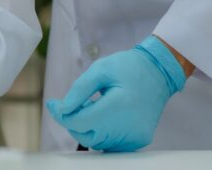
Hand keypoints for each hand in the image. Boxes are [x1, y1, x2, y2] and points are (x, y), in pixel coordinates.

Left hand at [46, 36, 185, 151]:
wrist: (159, 72)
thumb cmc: (129, 67)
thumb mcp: (100, 69)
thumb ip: (79, 90)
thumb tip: (62, 109)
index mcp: (118, 106)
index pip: (80, 122)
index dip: (62, 115)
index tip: (53, 105)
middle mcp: (128, 126)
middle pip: (86, 136)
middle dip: (73, 122)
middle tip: (72, 104)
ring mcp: (135, 136)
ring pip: (98, 143)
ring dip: (87, 128)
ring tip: (92, 106)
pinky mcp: (139, 140)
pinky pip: (111, 144)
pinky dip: (101, 134)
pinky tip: (103, 117)